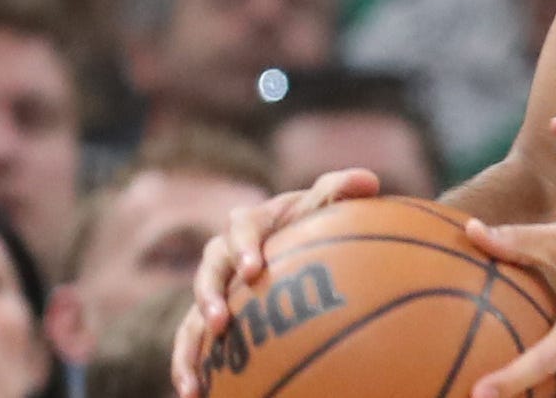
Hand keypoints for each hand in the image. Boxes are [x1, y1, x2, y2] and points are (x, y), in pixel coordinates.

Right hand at [170, 169, 379, 397]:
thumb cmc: (315, 218)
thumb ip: (340, 190)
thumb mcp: (327, 202)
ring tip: (192, 380)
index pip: (243, 227)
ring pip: (191, 317)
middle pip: (209, 271)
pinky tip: (193, 395)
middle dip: (210, 296)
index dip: (245, 246)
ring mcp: (215, 289)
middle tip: (220, 321)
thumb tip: (367, 179)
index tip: (254, 268)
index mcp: (252, 222)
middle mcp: (224, 254)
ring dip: (189, 347)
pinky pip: (193, 344)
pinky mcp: (210, 318)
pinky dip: (189, 368)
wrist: (300, 239)